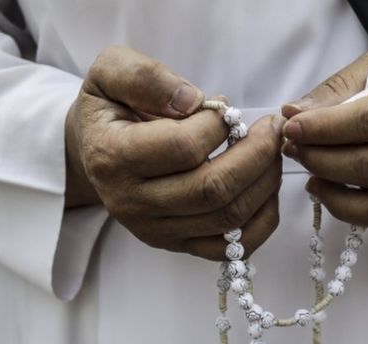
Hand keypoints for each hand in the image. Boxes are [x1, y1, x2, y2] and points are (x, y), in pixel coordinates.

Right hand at [65, 46, 284, 259]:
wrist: (94, 151)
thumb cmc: (111, 108)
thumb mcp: (110, 72)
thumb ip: (144, 77)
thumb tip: (192, 101)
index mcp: (113, 157)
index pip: (183, 147)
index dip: (218, 124)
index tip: (227, 108)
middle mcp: (132, 202)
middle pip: (213, 189)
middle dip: (258, 154)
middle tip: (272, 128)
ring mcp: (155, 231)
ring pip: (229, 218)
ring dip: (265, 182)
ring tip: (272, 151)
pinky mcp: (177, 245)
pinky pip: (232, 247)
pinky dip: (262, 219)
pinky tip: (266, 187)